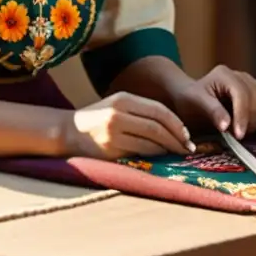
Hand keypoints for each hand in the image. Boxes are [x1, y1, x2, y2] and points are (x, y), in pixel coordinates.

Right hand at [61, 91, 195, 159]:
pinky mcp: (110, 148)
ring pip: (152, 140)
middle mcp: (118, 113)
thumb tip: (173, 126)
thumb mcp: (116, 105)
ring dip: (169, 148)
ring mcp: (113, 131)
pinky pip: (141, 152)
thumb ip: (140, 111)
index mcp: (122, 98)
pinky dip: (155, 154)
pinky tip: (161, 156)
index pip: (158, 110)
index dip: (177, 123)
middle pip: (157, 126)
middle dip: (177, 138)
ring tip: (178, 153)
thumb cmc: (96, 119)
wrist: (67, 131)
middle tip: (189, 148)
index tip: (187, 134)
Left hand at [172, 66, 255, 139]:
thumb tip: (227, 125)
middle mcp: (240, 76)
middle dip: (250, 120)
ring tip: (242, 131)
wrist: (191, 99)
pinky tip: (249, 126)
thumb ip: (213, 112)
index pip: (241, 94)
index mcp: (224, 75)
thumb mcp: (196, 104)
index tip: (239, 135)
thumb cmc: (190, 101)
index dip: (242, 115)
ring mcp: (250, 83)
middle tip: (238, 136)